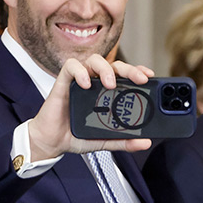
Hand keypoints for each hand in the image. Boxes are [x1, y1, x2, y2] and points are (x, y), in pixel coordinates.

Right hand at [27, 53, 154, 160]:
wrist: (53, 142)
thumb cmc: (76, 135)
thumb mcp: (105, 139)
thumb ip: (124, 141)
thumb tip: (145, 142)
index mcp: (106, 92)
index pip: (123, 74)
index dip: (136, 70)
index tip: (149, 76)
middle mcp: (94, 83)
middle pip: (113, 65)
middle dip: (128, 69)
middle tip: (138, 79)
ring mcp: (79, 80)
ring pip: (93, 60)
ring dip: (105, 69)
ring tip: (111, 84)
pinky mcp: (63, 82)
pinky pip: (71, 67)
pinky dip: (80, 72)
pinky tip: (86, 84)